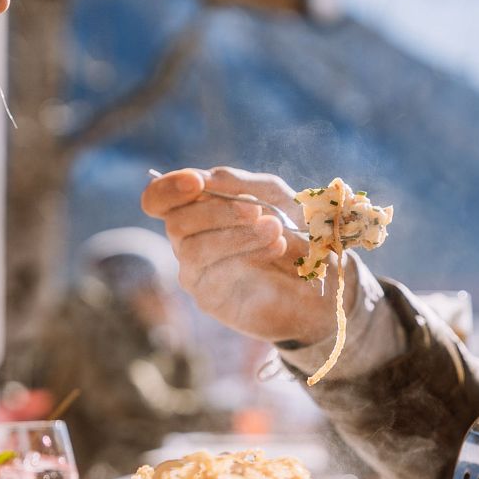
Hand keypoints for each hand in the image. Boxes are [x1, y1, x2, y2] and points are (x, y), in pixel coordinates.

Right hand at [141, 167, 357, 343]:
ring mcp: (196, 272)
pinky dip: (246, 257)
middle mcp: (187, 241)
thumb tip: (204, 179)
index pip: (156, 200)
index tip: (197, 182)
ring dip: (235, 236)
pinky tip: (276, 247)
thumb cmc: (293, 230)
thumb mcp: (271, 195)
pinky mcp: (209, 299)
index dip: (167, 189)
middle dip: (216, 213)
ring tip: (274, 229)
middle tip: (255, 211)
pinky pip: (213, 276)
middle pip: (175, 223)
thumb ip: (236, 184)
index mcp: (195, 210)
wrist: (322, 278)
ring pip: (193, 250)